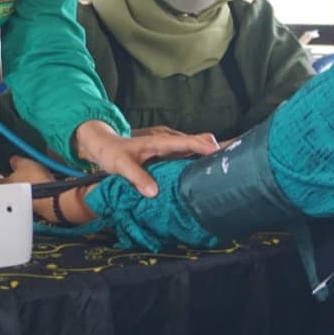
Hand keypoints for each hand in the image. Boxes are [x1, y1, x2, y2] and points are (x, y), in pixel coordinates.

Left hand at [0, 156, 96, 224]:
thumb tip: (12, 160)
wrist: (51, 199)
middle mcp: (9, 198)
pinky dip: (32, 195)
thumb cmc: (36, 183)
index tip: (1, 171)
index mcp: (3, 185)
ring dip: (22, 190)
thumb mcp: (24, 163)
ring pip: (18, 195)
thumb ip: (15, 161)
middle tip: (16, 175)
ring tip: (30, 182)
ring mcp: (21, 205)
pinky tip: (39, 189)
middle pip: (6, 189)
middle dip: (10, 183)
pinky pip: (29, 199)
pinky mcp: (33, 209)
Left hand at [72, 120, 217, 197]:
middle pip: (199, 143)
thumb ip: (137, 178)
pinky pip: (188, 159)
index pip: (189, 142)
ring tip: (223, 175)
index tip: (220, 154)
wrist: (104, 146)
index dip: (205, 147)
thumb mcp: (122, 166)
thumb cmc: (112, 153)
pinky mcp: (168, 158)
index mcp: (161, 142)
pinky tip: (204, 179)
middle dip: (215, 151)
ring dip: (208, 159)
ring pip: (195, 151)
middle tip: (229, 168)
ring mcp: (170, 151)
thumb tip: (155, 192)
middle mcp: (169, 144)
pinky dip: (199, 165)